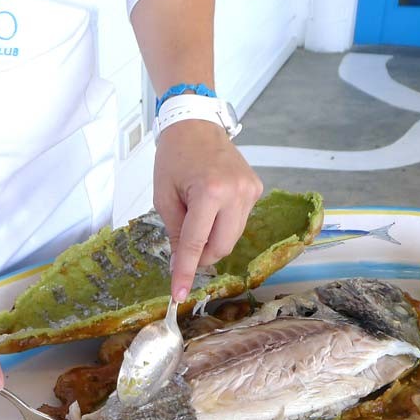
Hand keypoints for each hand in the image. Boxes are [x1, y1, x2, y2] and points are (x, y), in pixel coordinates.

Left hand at [152, 120, 262, 300]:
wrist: (196, 124)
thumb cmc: (174, 157)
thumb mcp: (164, 196)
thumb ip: (174, 231)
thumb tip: (180, 263)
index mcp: (209, 192)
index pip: (195, 243)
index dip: (185, 272)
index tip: (179, 295)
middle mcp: (235, 193)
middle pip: (221, 247)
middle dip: (201, 257)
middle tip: (184, 251)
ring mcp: (250, 191)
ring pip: (232, 237)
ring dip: (212, 240)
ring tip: (196, 219)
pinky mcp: (256, 189)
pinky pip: (239, 221)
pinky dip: (223, 224)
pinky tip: (211, 207)